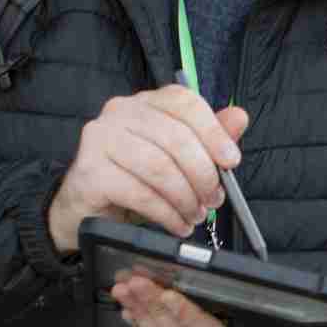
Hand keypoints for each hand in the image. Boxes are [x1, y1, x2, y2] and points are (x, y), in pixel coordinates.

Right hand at [49, 84, 248, 253]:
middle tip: (214, 200)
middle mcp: (119, 111)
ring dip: (186, 197)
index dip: (214, 131)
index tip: (232, 161)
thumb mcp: (179, 159)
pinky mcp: (89, 171)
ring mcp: (100, 139)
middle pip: (176, 137)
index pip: (185, 102)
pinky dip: (166, 214)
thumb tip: (239, 117)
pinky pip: (140, 193)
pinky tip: (177, 225)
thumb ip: (209, 138)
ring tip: (196, 216)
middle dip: (203, 174)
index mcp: (146, 102)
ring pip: (159, 167)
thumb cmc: (137, 179)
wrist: (87, 209)